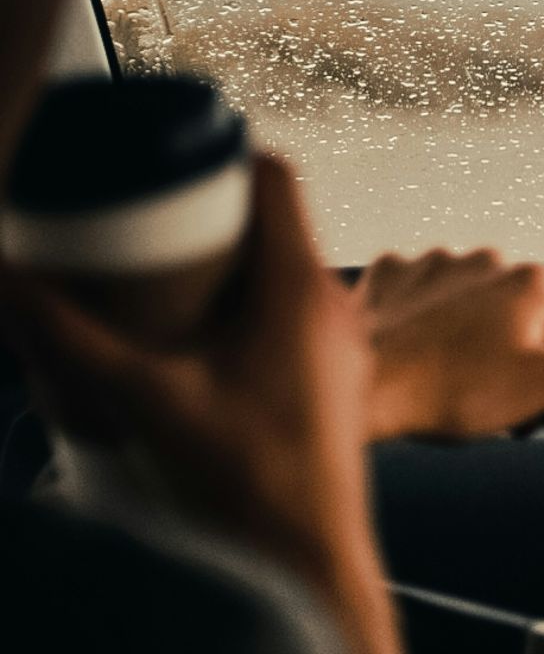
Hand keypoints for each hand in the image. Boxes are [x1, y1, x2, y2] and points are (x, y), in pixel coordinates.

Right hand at [0, 155, 399, 653]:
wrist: (310, 560)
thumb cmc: (246, 483)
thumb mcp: (141, 399)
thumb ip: (64, 337)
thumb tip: (1, 275)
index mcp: (300, 287)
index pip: (278, 177)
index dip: (223, 155)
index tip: (167, 162)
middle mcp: (330, 304)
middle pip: (275, 222)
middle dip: (206, 214)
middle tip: (143, 220)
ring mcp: (338, 343)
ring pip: (283, 271)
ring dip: (224, 264)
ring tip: (157, 275)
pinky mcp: (329, 379)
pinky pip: (289, 315)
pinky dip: (242, 307)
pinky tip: (193, 336)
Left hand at [357, 249, 543, 440]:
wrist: (356, 386)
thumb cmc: (448, 391)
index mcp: (534, 280)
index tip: (518, 403)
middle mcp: (489, 257)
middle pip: (519, 315)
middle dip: (507, 352)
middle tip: (478, 396)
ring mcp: (435, 262)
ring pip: (469, 305)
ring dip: (463, 336)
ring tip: (439, 379)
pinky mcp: (390, 275)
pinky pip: (420, 298)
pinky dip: (420, 324)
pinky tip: (411, 353)